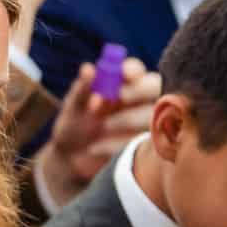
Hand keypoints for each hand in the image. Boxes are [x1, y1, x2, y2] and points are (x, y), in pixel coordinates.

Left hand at [34, 56, 159, 209]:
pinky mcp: (145, 144)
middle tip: (119, 96)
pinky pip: (142, 140)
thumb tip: (89, 69)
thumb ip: (82, 89)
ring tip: (102, 126)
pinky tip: (96, 147)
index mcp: (121, 83)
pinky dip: (117, 142)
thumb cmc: (74, 124)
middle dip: (137, 90)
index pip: (135, 69)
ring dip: (127, 117)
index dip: (131, 69)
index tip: (122, 73)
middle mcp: (138, 99)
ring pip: (151, 113)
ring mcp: (145, 122)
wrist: (73, 157)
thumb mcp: (74, 107)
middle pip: (153, 86)